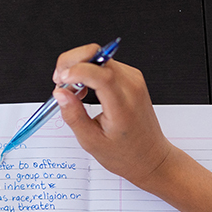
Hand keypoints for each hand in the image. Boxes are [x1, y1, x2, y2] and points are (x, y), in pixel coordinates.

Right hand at [52, 44, 175, 189]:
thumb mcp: (92, 142)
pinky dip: (89, 70)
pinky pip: (105, 64)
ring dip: (79, 67)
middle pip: (98, 55)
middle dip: (72, 62)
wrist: (150, 157)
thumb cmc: (126, 154)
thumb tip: (60, 94)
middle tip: (60, 81)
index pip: (101, 75)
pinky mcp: (131, 77)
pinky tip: (85, 89)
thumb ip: (74, 116)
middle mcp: (132, 86)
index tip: (61, 81)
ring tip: (73, 91)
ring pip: (99, 56)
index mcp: (123, 106)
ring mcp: (133, 79)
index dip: (77, 71)